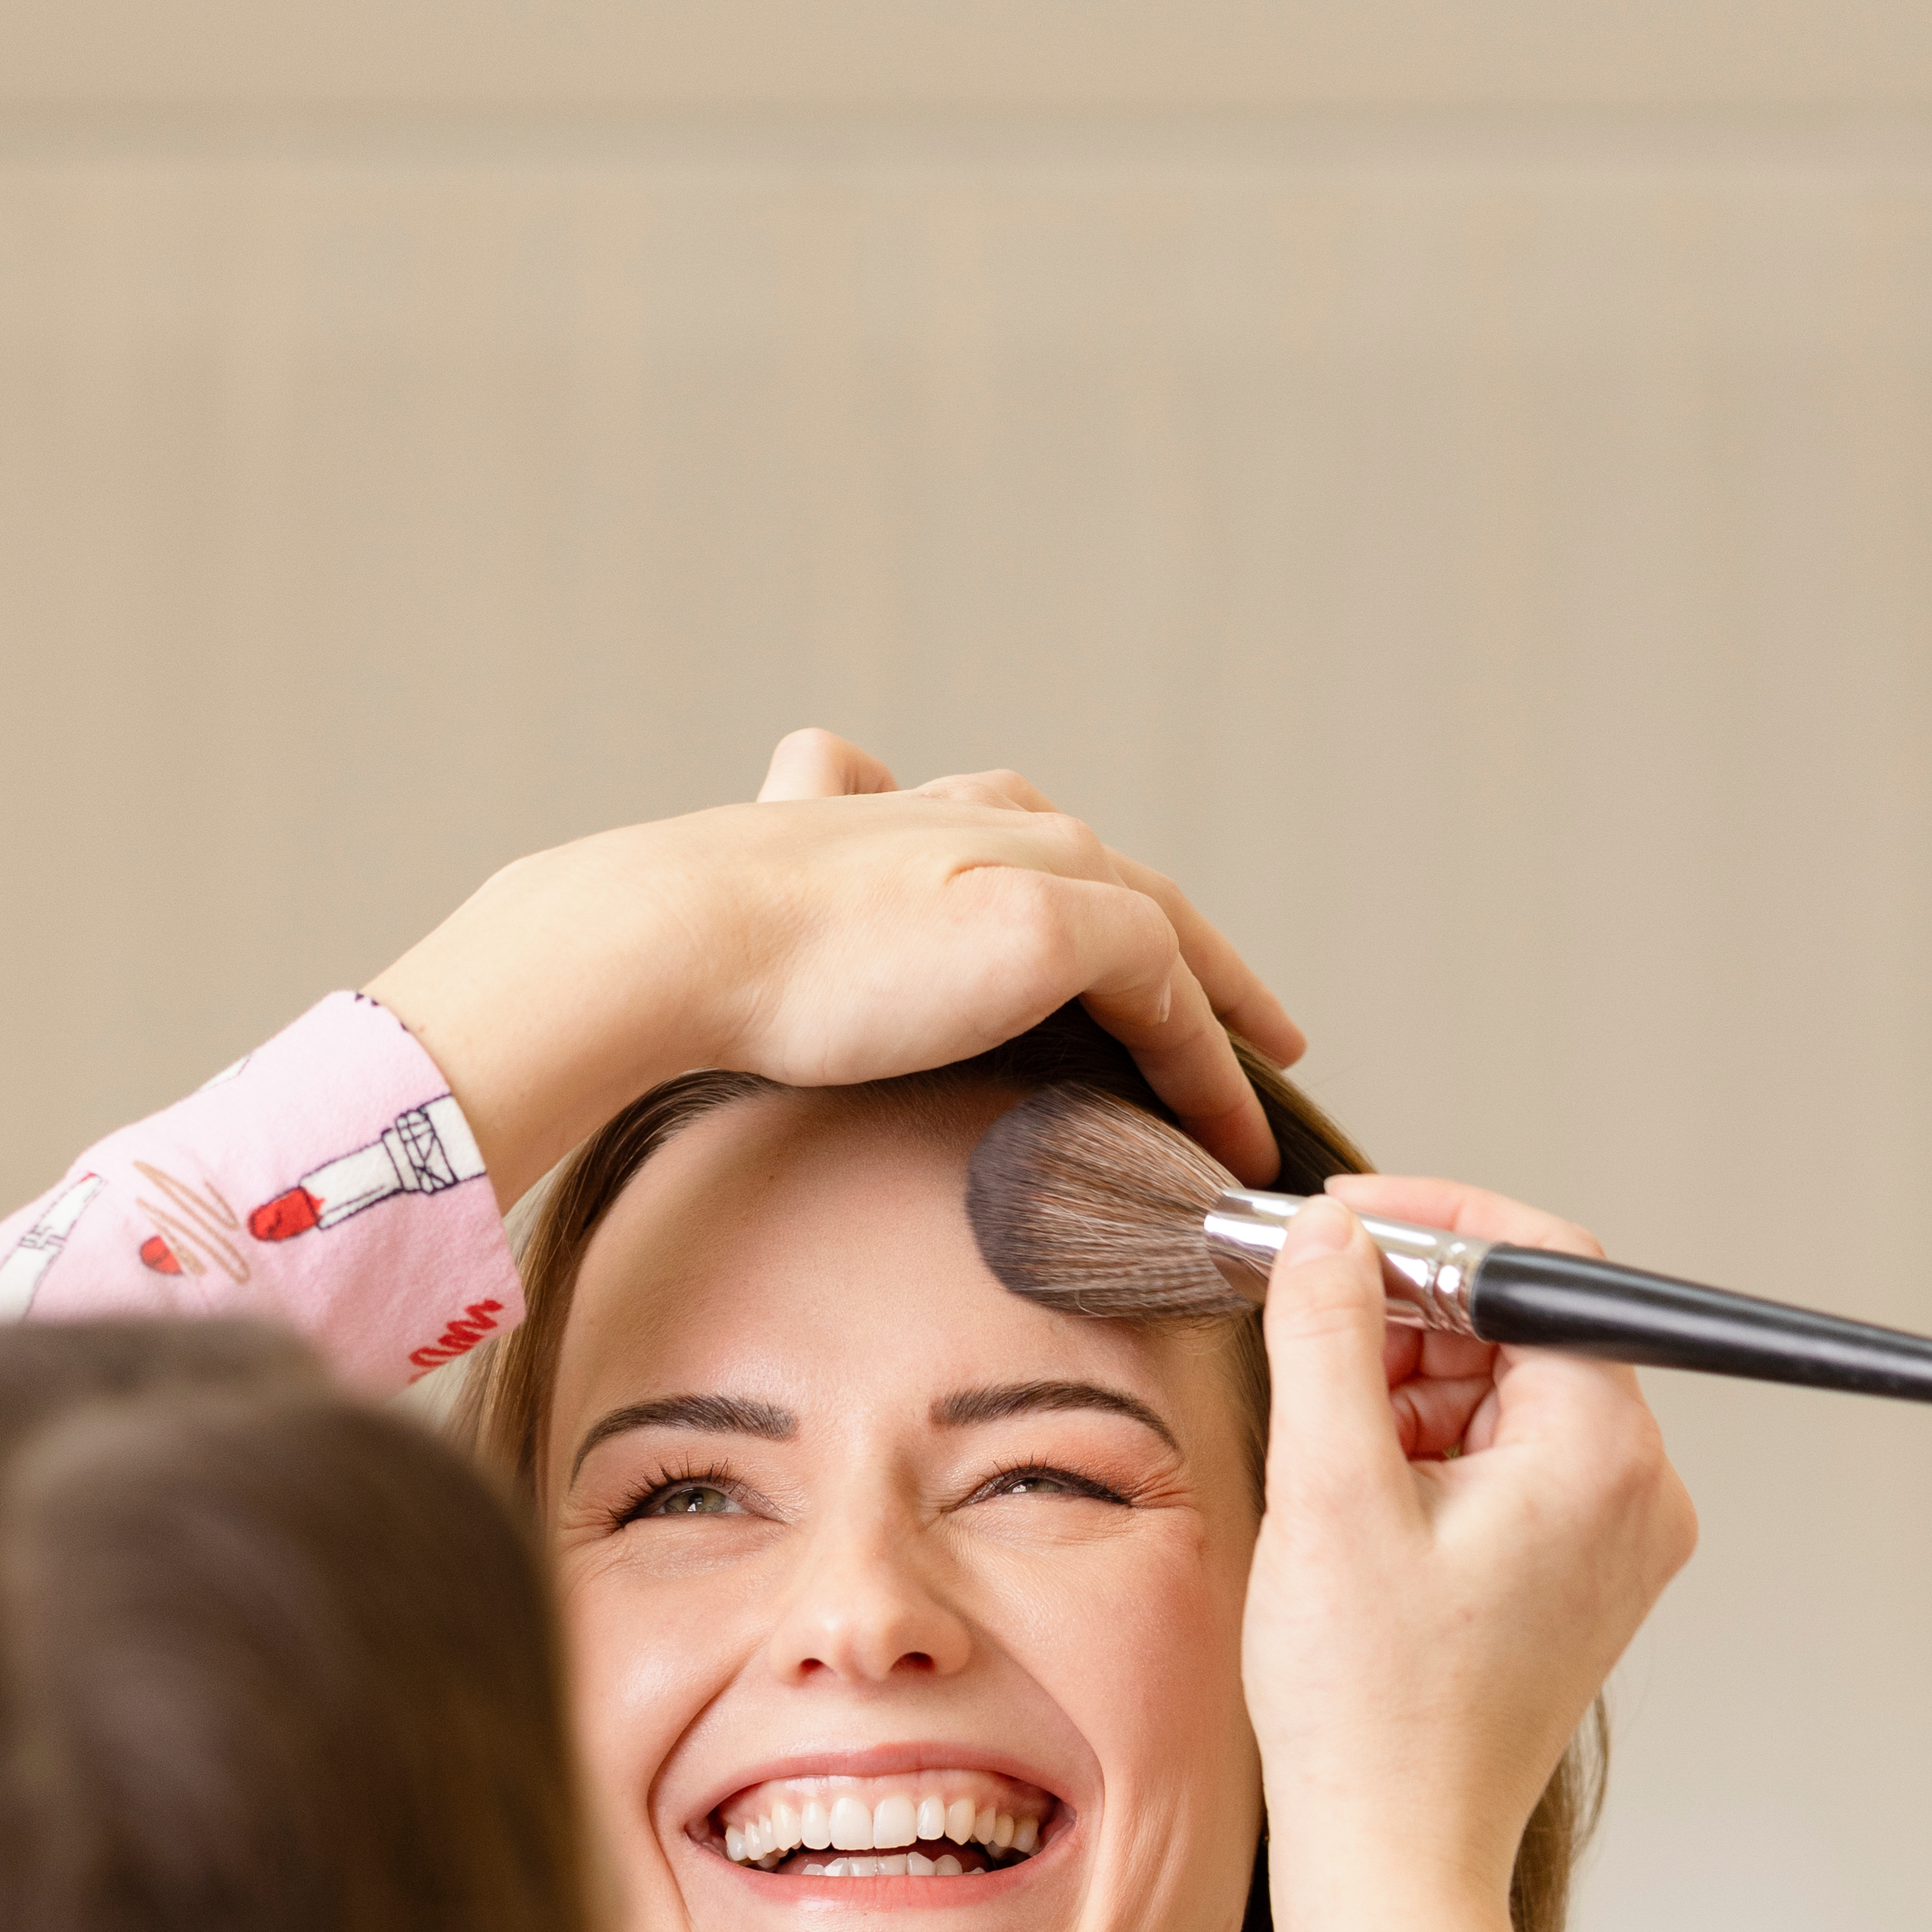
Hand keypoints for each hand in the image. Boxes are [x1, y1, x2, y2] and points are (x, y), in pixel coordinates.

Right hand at [369, 748, 1299, 1199]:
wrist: (671, 937)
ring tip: (1260, 1087)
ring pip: (1165, 934)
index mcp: (911, 810)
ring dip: (1221, 1013)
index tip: (1134, 966)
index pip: (1033, 848)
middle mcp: (981, 817)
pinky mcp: (1050, 922)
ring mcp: (1024, 861)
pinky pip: (1166, 994)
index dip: (1094, 903)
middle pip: (1123, 880)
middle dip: (1188, 949)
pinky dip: (1205, 1059)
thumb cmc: (690, 950)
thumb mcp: (757, 908)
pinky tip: (1225, 1121)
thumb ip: (785, 893)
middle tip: (1251, 1022)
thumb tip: (763, 884)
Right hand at [1244, 1197, 1696, 1931]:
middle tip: (1300, 1316)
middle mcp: (1639, 1490)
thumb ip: (1332, 1336)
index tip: (1333, 1226)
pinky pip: (1512, 1467)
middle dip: (1411, 1312)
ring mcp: (1617, 1541)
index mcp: (1604, 1452)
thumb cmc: (1368, 1707)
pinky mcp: (1581, 1581)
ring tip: (1323, 1441)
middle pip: (1529, 1329)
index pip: (1542, 1265)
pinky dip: (1433, 1453)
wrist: (1395, 1860)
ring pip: (1512, 1397)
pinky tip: (1361, 1497)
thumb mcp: (1329, 1492)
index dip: (1432, 1226)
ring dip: (1413, 1387)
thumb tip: (1327, 1235)